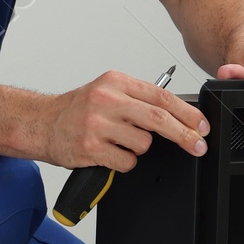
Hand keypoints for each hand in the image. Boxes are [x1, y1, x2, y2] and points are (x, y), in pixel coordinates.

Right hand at [39, 70, 207, 171]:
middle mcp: (107, 100)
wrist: (41, 122)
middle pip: (159, 119)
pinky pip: (126, 161)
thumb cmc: (77, 109)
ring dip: (139, 148)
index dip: (187, 113)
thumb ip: (138, 98)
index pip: (162, 96)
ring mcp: (97, 125)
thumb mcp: (107, 91)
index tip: (202, 125)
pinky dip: (124, 161)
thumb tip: (179, 114)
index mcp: (115, 82)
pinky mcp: (91, 148)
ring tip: (119, 141)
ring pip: (143, 144)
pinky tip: (109, 152)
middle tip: (199, 145)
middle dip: (185, 135)